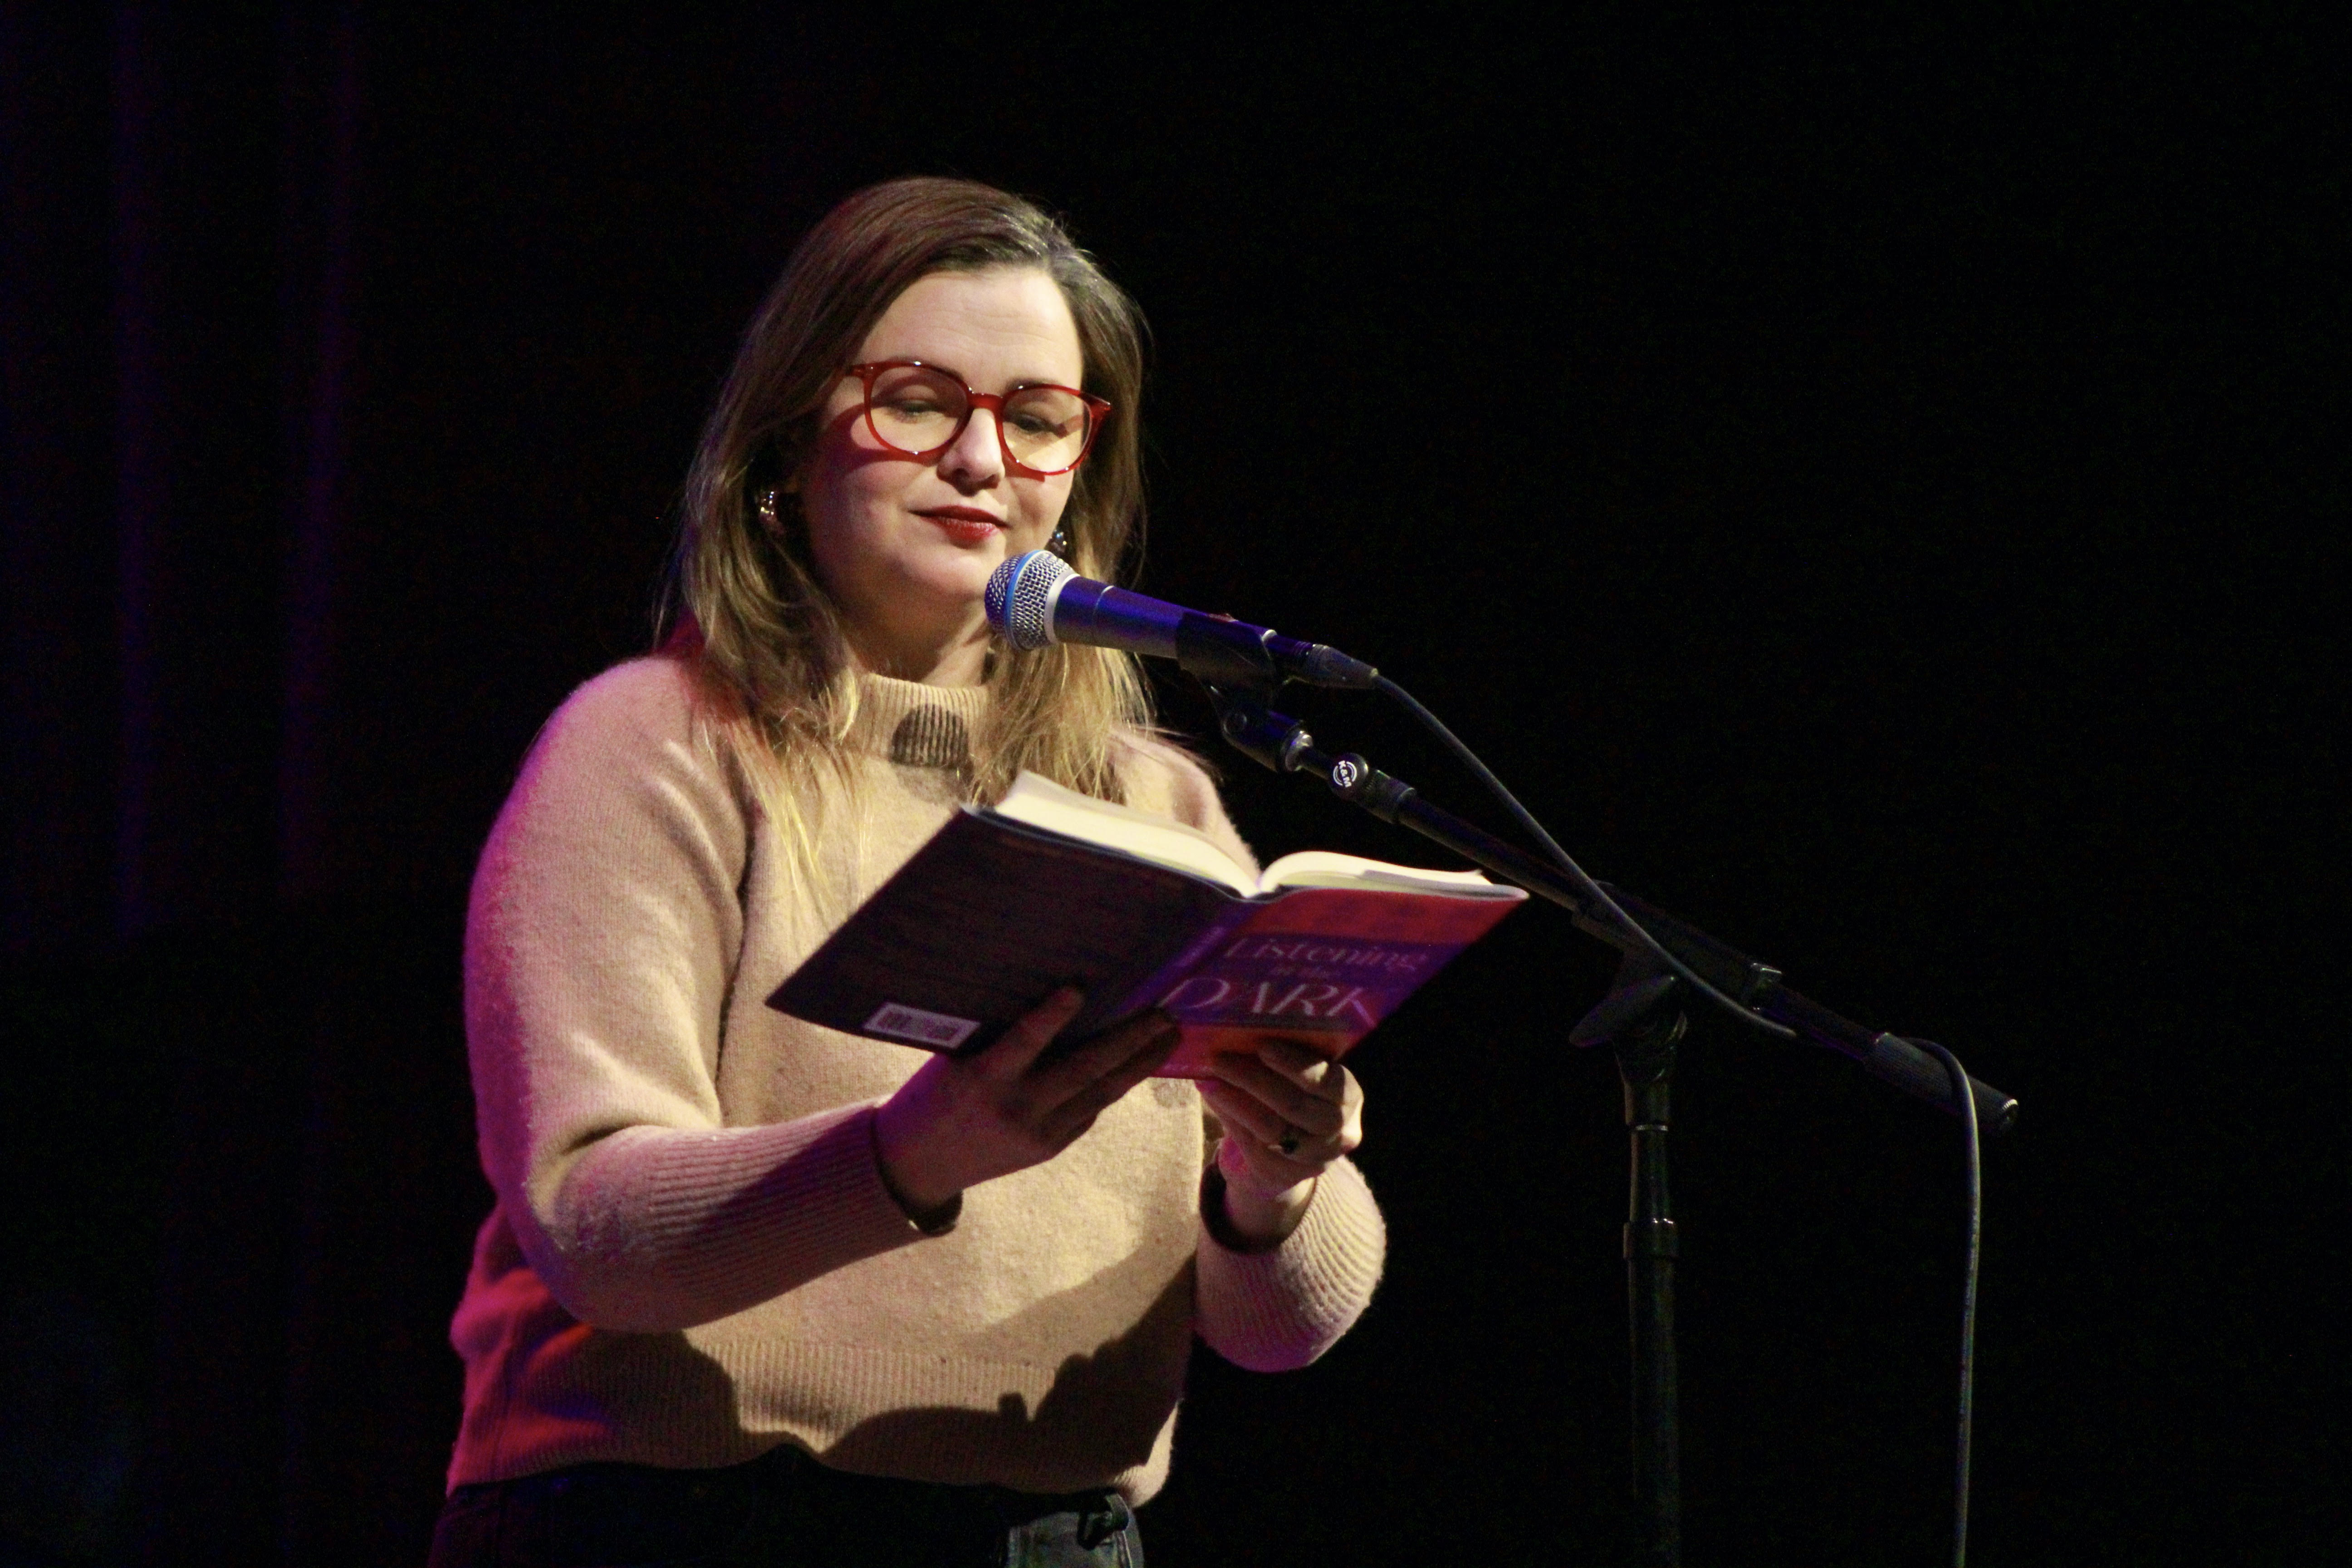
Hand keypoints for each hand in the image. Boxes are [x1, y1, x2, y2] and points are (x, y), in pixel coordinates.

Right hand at [874, 989, 1179, 1215]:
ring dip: (1138, 1064)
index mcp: (982, 1080)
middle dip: (1127, 1041)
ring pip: (1099, 1094)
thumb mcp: (955, 1059)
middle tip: (1163, 1013)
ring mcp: (1038, 1135)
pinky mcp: (1049, 1149)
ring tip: (1169, 1036)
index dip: (1051, 1017)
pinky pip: (1090, 1111)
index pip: (1022, 1043)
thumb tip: (1048, 993)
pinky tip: (1139, 1063)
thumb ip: (997, 1036)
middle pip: (1082, 1071)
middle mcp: (1016, 1110)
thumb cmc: (934, 1095)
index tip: (1078, 988)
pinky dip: (1114, 1085)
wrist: (918, 1163)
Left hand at [1199, 1038, 1364, 1248]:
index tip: (1263, 1045)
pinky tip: (1213, 1097)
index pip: (1329, 1081)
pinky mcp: (1283, 1174)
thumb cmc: (1289, 1096)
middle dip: (1254, 1078)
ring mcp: (1313, 1158)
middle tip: (1219, 1058)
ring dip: (1234, 1099)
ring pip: (1272, 1128)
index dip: (1296, 1064)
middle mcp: (1339, 1132)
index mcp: (1348, 1097)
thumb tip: (1241, 1033)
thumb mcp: (1297, 1077)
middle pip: (1295, 1106)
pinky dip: (1230, 1118)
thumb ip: (1280, 1058)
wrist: (1283, 1156)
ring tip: (1207, 1079)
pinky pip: (1252, 1144)